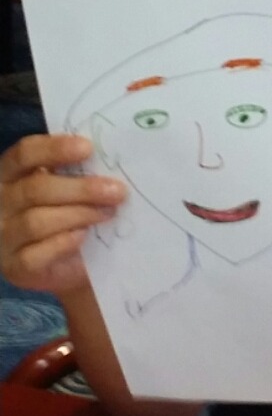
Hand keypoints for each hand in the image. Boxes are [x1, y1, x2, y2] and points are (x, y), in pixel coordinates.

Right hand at [0, 134, 126, 295]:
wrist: (65, 263)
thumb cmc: (65, 212)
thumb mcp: (67, 187)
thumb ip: (76, 172)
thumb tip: (108, 159)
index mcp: (10, 173)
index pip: (25, 153)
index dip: (55, 148)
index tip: (88, 148)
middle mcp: (0, 202)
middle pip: (35, 189)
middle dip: (81, 189)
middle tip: (116, 191)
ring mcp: (4, 236)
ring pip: (36, 221)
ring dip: (78, 215)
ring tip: (108, 212)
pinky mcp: (14, 267)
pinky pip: (35, 255)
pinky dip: (62, 243)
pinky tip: (83, 236)